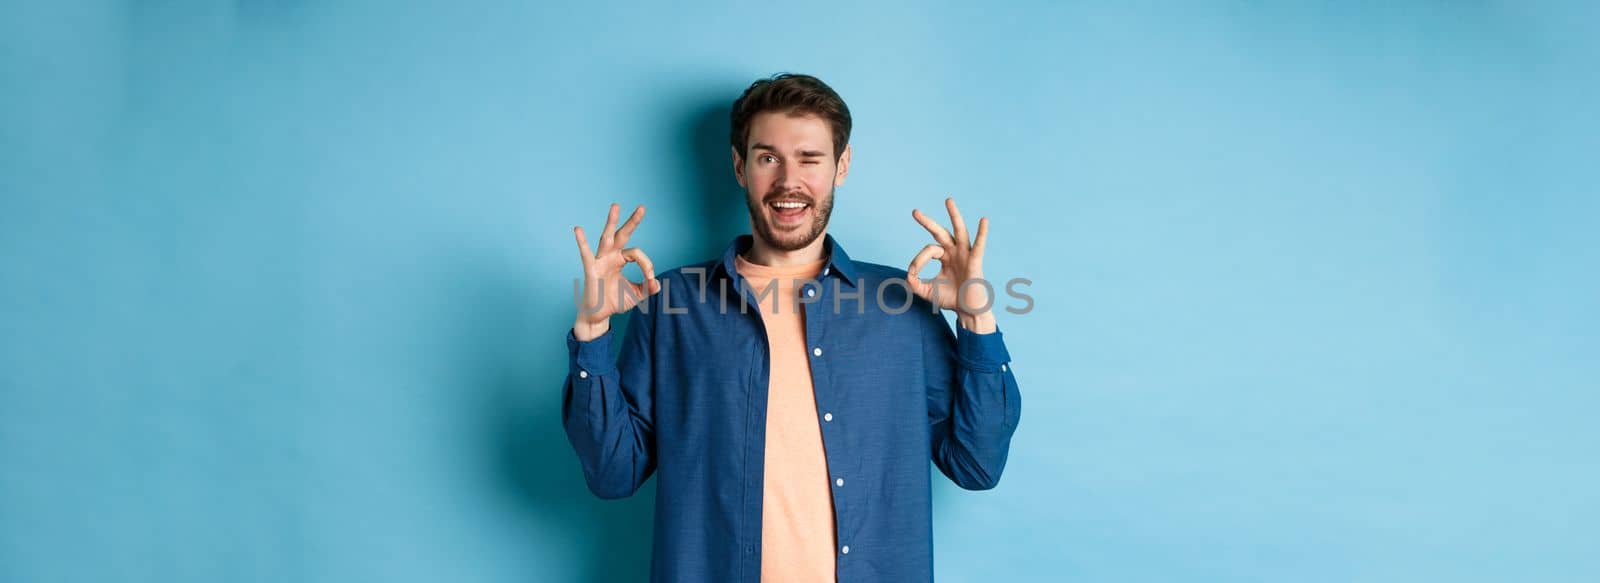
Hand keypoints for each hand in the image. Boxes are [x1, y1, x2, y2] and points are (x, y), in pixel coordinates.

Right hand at [572, 203, 659, 340]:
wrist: (599, 315)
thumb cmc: (615, 302)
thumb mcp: (636, 295)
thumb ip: (647, 289)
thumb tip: (658, 284)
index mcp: (621, 259)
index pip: (637, 254)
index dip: (647, 265)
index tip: (651, 280)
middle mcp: (611, 256)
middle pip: (623, 235)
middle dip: (632, 221)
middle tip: (643, 207)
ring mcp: (600, 260)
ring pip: (607, 238)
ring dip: (611, 222)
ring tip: (616, 206)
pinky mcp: (591, 269)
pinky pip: (586, 254)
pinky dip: (581, 242)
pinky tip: (578, 229)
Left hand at [908, 197, 995, 332]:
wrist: (968, 312)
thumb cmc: (950, 300)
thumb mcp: (927, 291)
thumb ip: (915, 283)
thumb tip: (907, 275)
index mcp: (945, 257)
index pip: (928, 251)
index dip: (917, 261)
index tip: (912, 274)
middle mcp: (955, 252)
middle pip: (940, 233)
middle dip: (927, 222)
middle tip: (914, 212)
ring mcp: (965, 255)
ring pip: (959, 231)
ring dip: (954, 215)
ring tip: (947, 200)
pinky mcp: (975, 261)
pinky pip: (979, 245)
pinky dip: (982, 233)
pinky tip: (984, 220)